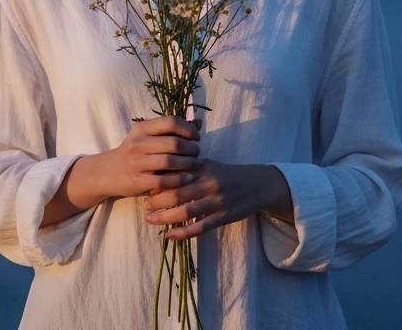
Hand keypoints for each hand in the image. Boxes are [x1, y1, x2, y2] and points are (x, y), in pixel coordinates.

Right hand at [95, 114, 203, 200]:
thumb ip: (172, 129)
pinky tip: (188, 178)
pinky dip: (180, 180)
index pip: (171, 122)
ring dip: (189, 164)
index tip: (196, 137)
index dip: (188, 129)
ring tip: (197, 164)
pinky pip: (164, 181)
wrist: (108, 172)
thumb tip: (199, 123)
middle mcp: (138, 143)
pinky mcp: (137, 181)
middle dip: (191, 148)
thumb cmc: (135, 152)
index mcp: (142, 128)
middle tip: (198, 153)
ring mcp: (137, 163)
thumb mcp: (148, 136)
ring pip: (170, 162)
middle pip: (174, 143)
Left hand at [141, 158, 266, 240]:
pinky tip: (169, 235)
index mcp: (203, 169)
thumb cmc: (227, 174)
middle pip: (177, 194)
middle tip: (144, 205)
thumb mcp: (208, 165)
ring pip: (186, 212)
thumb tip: (160, 174)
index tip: (145, 185)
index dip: (158, 181)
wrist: (257, 185)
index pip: (176, 174)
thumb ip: (187, 168)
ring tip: (150, 219)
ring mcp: (216, 202)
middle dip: (157, 201)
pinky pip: (199, 228)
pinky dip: (182, 233)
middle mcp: (209, 184)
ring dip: (165, 218)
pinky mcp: (223, 217)